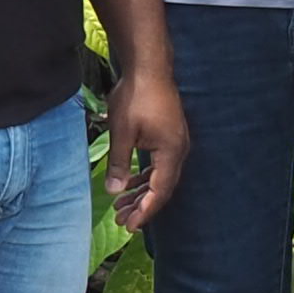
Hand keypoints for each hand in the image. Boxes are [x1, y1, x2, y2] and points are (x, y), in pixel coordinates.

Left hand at [99, 67, 187, 231]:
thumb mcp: (121, 132)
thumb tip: (114, 191)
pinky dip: (146, 176)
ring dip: (142, 191)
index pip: (160, 191)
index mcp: (171, 152)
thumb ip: (119, 163)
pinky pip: (160, 164)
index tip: (130, 226)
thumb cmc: (136, 95)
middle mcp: (179, 150)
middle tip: (122, 221)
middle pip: (163, 188)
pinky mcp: (169, 135)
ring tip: (121, 205)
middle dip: (142, 205)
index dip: (145, 210)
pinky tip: (131, 182)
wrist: (149, 66)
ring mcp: (176, 142)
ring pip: (161, 176)